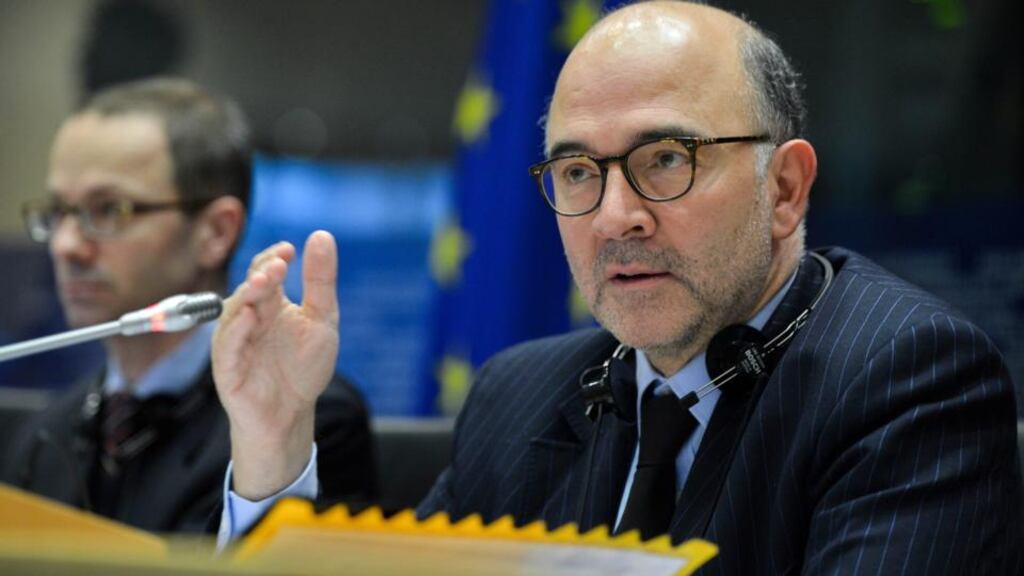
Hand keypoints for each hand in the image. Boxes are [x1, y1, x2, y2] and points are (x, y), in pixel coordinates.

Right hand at [212, 230, 338, 498]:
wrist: (292, 414)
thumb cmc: (304, 368)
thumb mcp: (321, 319)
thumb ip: (320, 281)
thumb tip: (321, 235)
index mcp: (269, 304)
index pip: (265, 271)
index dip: (274, 258)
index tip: (290, 250)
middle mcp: (247, 318)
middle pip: (250, 287)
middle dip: (263, 273)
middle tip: (280, 264)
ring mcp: (234, 341)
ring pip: (235, 311)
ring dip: (250, 294)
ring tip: (268, 280)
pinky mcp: (226, 367)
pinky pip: (228, 345)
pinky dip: (237, 330)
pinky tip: (252, 317)